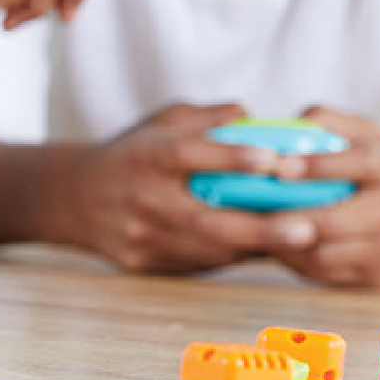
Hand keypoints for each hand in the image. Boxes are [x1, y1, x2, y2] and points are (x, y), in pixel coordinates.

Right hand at [48, 102, 333, 274]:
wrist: (71, 198)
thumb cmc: (131, 153)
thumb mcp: (160, 122)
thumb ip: (205, 117)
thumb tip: (251, 114)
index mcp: (146, 156)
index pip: (189, 155)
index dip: (231, 157)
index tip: (273, 160)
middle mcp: (143, 199)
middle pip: (206, 220)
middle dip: (261, 229)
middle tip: (308, 229)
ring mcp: (143, 238)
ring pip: (208, 251)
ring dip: (256, 249)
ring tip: (302, 244)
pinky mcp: (146, 265)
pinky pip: (199, 264)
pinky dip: (234, 257)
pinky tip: (265, 251)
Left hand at [267, 107, 379, 287]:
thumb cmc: (373, 166)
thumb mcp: (362, 134)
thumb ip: (329, 121)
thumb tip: (297, 123)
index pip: (360, 163)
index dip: (320, 166)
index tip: (282, 166)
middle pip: (337, 221)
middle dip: (291, 217)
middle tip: (255, 211)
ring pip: (325, 254)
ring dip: (285, 244)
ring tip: (257, 230)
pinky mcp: (375, 277)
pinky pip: (324, 275)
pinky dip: (294, 261)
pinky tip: (275, 246)